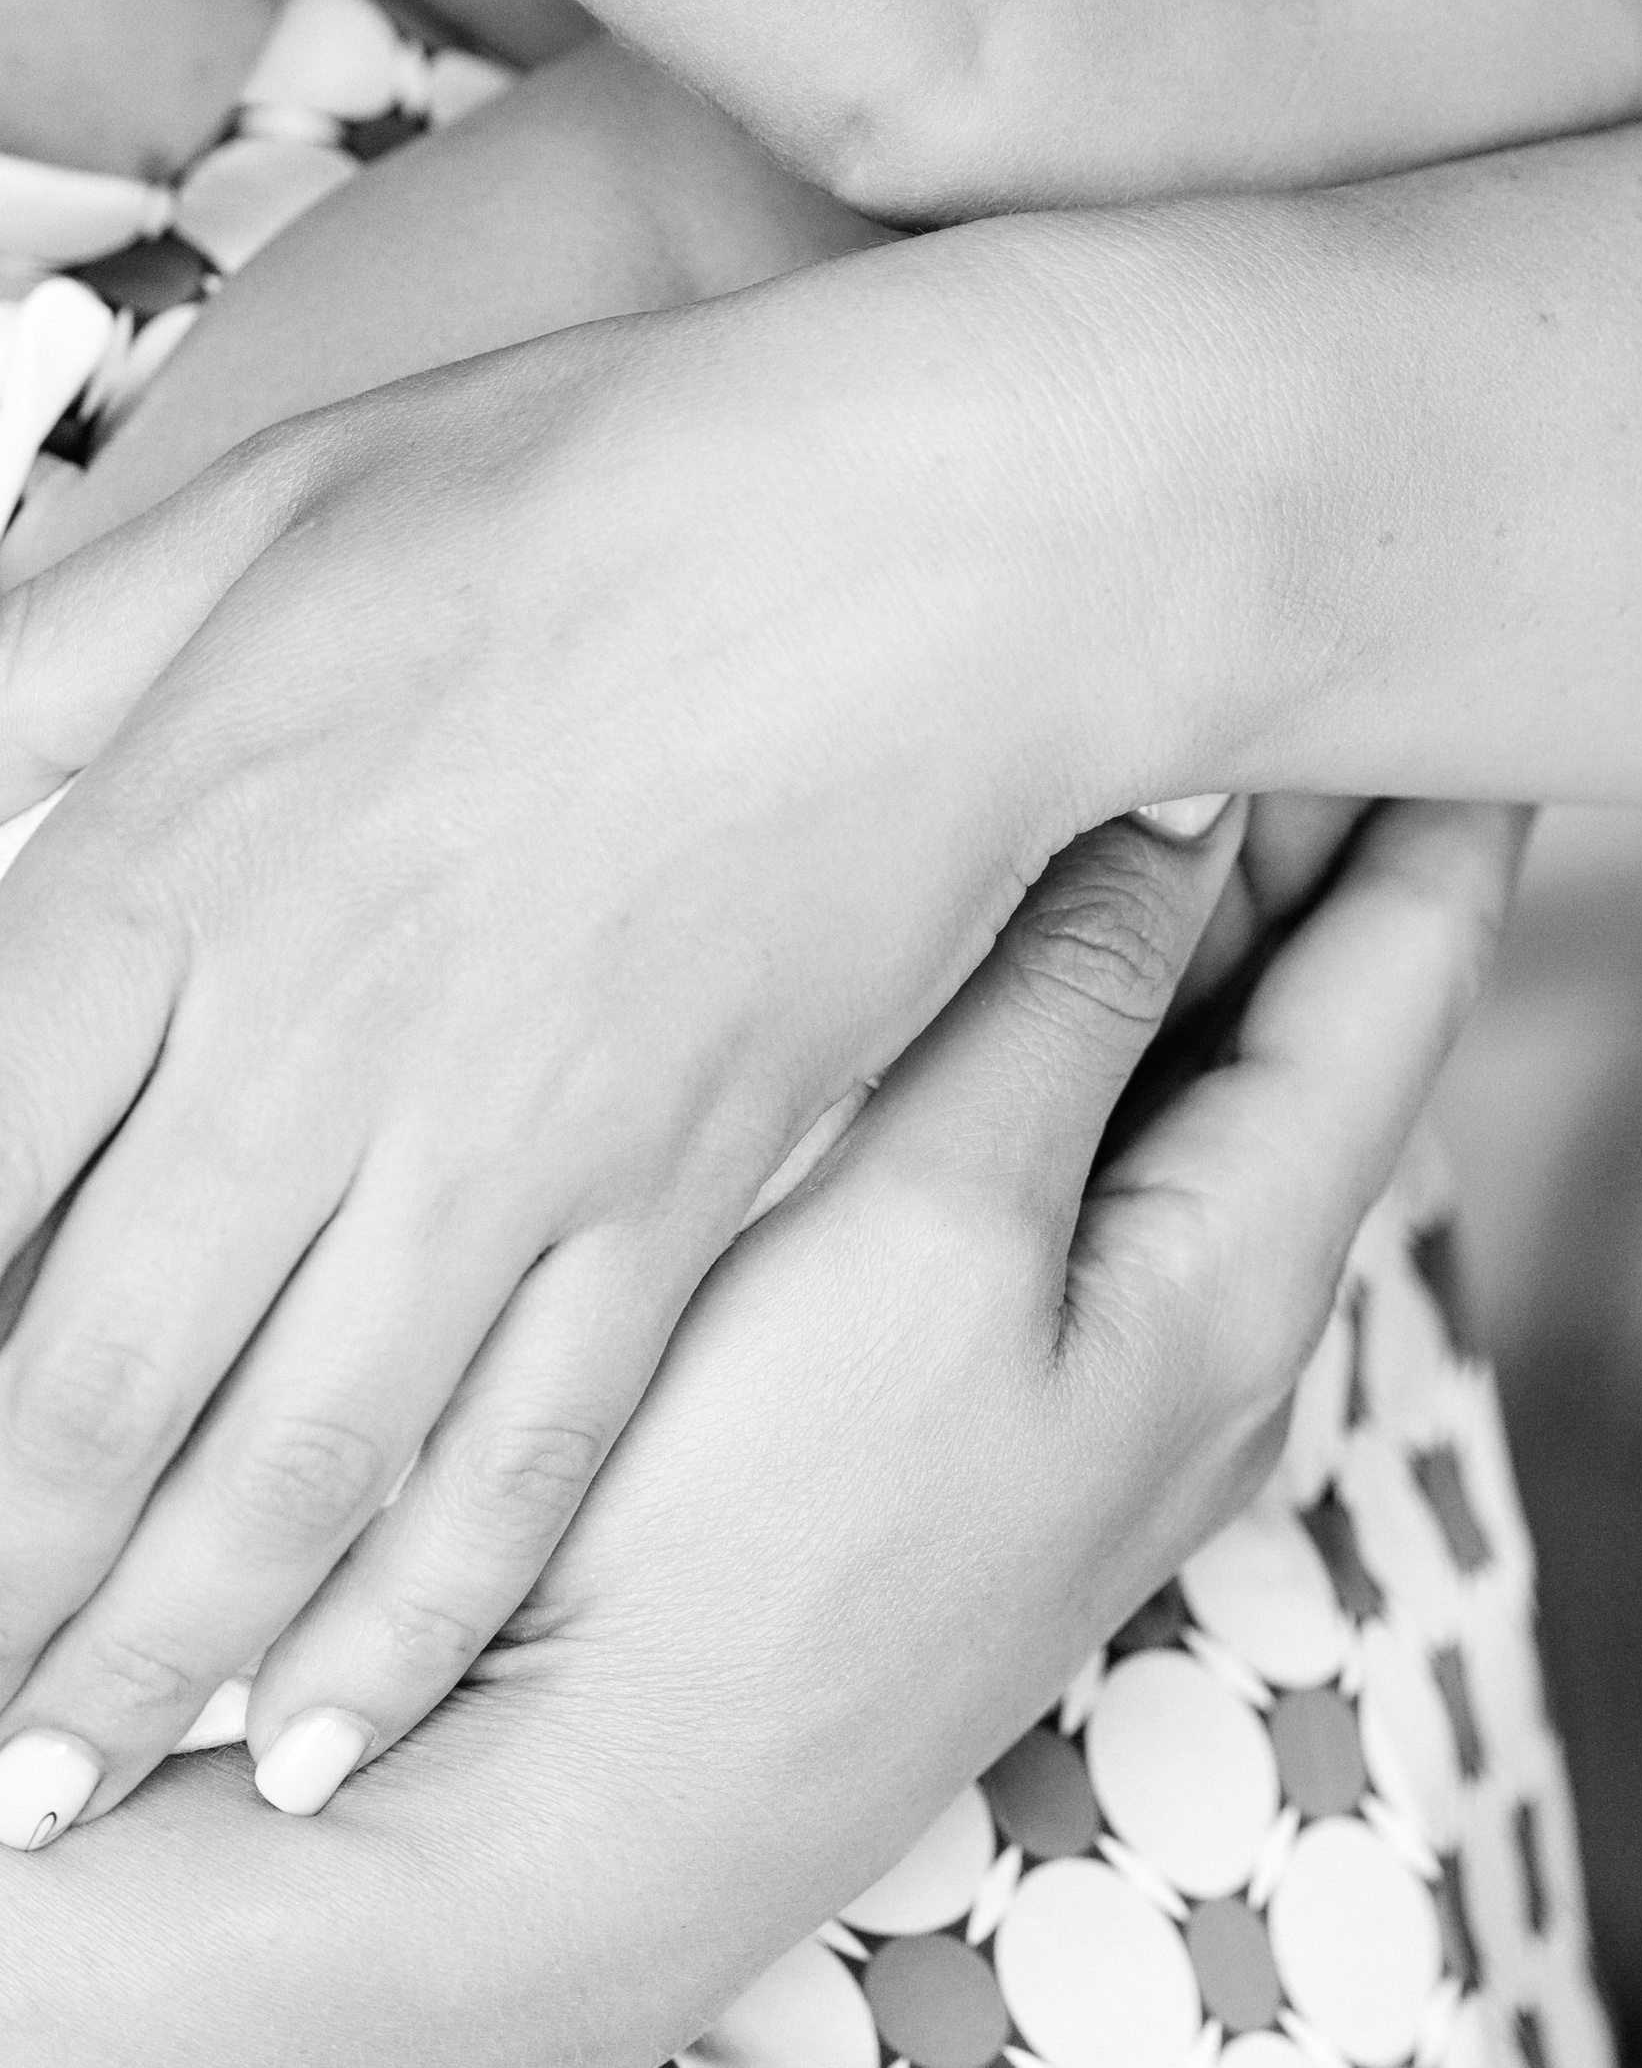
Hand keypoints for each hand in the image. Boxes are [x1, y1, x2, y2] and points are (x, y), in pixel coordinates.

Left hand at [0, 227, 1221, 1836]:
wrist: (946, 533)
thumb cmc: (607, 479)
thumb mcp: (275, 505)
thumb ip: (52, 660)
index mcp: (179, 852)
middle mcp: (313, 1035)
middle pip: (73, 1386)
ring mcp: (505, 1135)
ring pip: (279, 1470)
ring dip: (142, 1657)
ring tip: (53, 1770)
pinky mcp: (676, 1187)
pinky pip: (520, 1456)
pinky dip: (407, 1617)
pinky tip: (326, 1729)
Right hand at [0, 797, 1524, 2064]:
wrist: (549, 1835)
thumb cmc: (742, 1540)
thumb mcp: (935, 1222)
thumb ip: (1068, 995)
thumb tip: (1192, 794)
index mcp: (1245, 1280)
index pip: (1409, 977)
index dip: (1452, 801)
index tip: (1493, 651)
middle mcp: (1208, 1335)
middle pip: (1312, 1015)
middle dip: (1317, 826)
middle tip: (1297, 627)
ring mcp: (1089, 1383)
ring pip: (1188, 1075)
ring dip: (1190, 908)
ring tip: (1173, 724)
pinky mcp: (966, 1405)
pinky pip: (1076, 1148)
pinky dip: (1078, 1008)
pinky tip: (1013, 938)